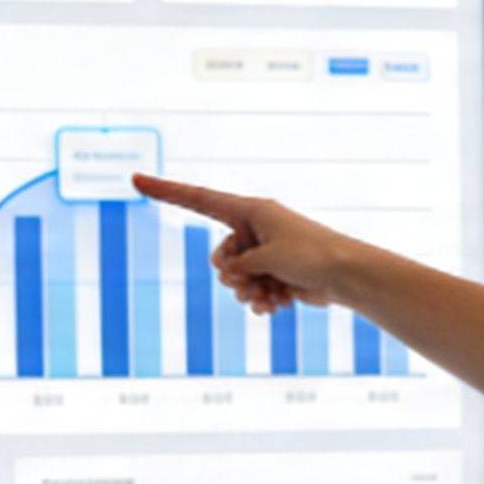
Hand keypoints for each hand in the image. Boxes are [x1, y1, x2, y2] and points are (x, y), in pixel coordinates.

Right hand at [133, 173, 363, 315]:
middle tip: (256, 278)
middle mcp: (254, 228)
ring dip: (249, 292)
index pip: (197, 199)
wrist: (347, 276)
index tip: (135, 179)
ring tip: (273, 294)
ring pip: (234, 280)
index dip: (165, 191)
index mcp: (249, 210)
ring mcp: (263, 252)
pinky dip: (262, 301)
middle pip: (219, 256)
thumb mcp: (265, 258)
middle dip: (233, 275)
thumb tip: (231, 277)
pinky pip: (251, 291)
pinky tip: (279, 304)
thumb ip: (238, 265)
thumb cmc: (312, 256)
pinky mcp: (274, 274)